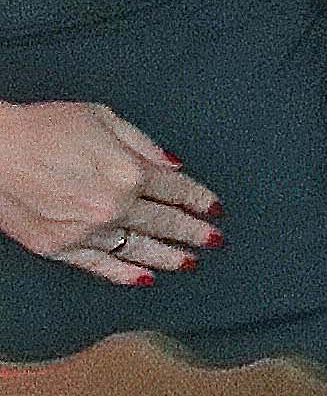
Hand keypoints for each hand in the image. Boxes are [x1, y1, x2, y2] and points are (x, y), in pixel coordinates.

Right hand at [0, 101, 217, 284]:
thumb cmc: (41, 128)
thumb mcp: (102, 118)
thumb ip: (143, 144)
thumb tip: (173, 165)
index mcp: (129, 172)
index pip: (178, 191)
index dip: (200, 200)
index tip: (214, 209)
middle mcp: (113, 206)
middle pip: (165, 223)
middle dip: (194, 232)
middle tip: (214, 240)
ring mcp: (86, 231)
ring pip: (139, 249)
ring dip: (169, 257)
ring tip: (190, 262)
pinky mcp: (58, 247)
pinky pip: (100, 266)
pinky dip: (125, 274)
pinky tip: (145, 277)